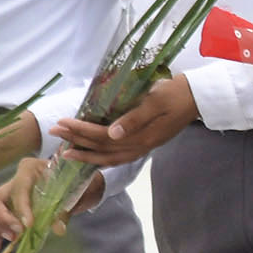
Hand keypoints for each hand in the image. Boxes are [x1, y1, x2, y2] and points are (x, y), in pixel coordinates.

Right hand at [0, 154, 95, 252]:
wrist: (76, 183)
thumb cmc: (75, 184)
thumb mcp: (73, 194)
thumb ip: (64, 211)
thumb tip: (58, 230)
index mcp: (29, 169)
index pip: (18, 189)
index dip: (21, 208)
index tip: (28, 225)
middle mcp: (13, 180)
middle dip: (3, 219)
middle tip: (17, 234)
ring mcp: (7, 195)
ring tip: (13, 239)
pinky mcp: (7, 208)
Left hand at [54, 73, 198, 166]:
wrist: (197, 97)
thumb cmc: (176, 94)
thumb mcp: (155, 101)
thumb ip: (134, 118)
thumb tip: (111, 133)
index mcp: (142, 136)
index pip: (104, 136)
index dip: (81, 130)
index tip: (62, 122)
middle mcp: (141, 145)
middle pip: (103, 148)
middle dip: (76, 141)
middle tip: (54, 132)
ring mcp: (144, 147)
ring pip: (110, 157)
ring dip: (87, 154)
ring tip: (66, 151)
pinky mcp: (146, 143)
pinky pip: (120, 157)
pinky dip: (104, 158)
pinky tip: (93, 156)